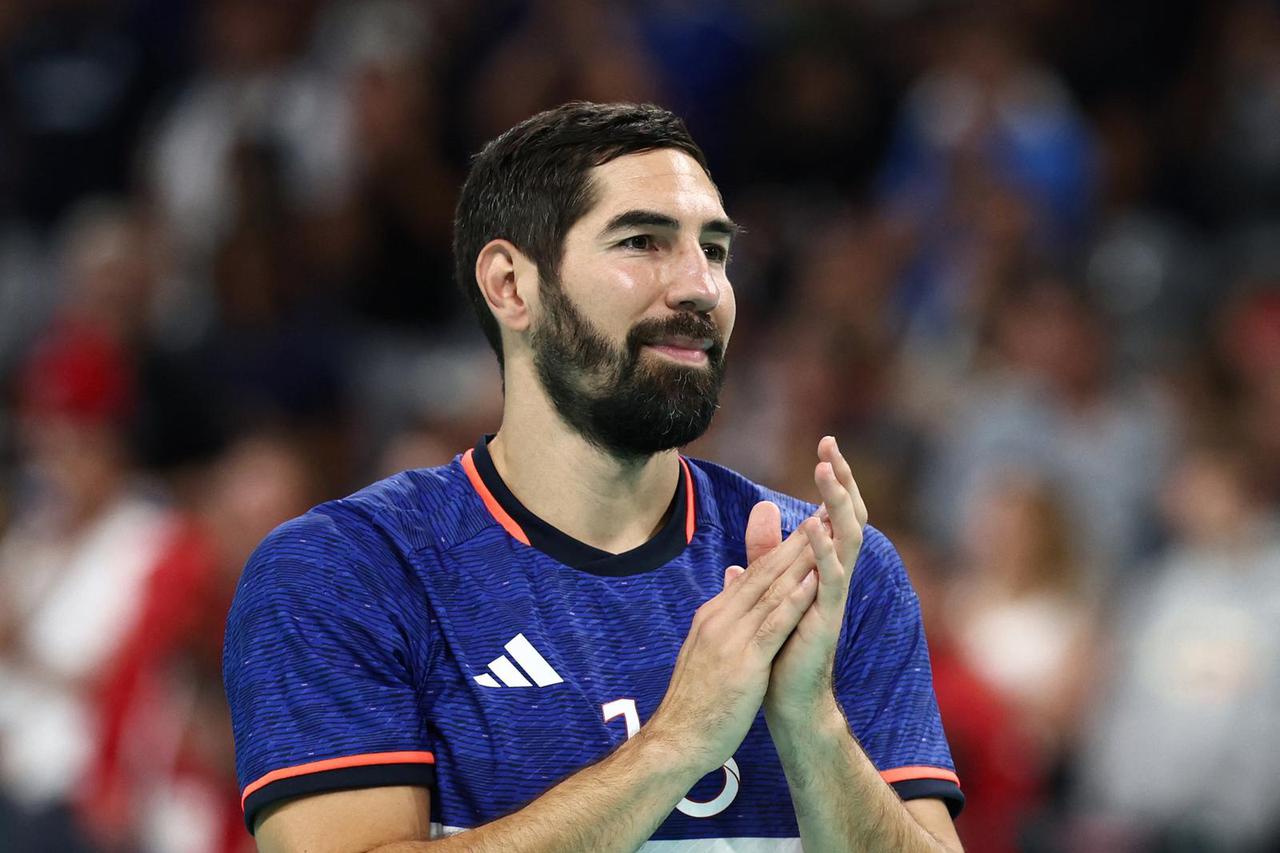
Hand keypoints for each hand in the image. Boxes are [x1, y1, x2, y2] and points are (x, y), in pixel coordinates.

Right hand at [646, 520, 818, 776]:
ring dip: (800, 560)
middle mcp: (720, 618)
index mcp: (713, 616)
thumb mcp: (706, 655)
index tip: (804, 528)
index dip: (780, 550)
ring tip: (823, 534)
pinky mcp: (744, 662)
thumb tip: (731, 601)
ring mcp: (731, 638)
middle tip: (821, 514)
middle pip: (763, 573)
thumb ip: (722, 625)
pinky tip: (813, 581)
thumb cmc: (695, 703)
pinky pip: (773, 624)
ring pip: (771, 591)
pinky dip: (794, 600)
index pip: (751, 576)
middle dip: (794, 543)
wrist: (677, 740)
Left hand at [743, 436, 867, 722]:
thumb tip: (762, 512)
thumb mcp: (770, 585)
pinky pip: (831, 579)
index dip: (834, 481)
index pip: (833, 514)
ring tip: (827, 471)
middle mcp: (833, 576)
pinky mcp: (825, 618)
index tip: (826, 445)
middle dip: (841, 481)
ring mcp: (833, 596)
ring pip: (846, 540)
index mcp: (822, 567)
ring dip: (836, 504)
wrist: (783, 699)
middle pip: (847, 518)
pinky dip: (823, 551)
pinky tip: (813, 527)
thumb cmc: (781, 646)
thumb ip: (767, 551)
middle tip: (830, 445)